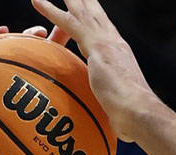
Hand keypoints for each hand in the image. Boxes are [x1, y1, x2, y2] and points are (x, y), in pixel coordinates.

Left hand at [29, 0, 156, 141]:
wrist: (140, 112)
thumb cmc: (133, 116)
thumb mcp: (119, 104)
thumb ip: (114, 105)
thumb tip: (116, 122)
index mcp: (119, 52)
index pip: (103, 27)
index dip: (94, 14)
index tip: (87, 4)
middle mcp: (114, 42)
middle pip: (93, 12)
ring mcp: (104, 42)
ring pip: (81, 11)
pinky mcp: (95, 47)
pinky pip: (68, 24)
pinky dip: (50, 11)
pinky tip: (35, 1)